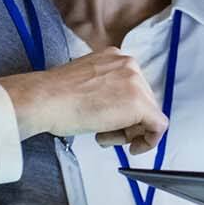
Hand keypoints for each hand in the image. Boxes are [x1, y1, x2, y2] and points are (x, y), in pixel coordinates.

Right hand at [0, 48, 167, 153]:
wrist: (45, 100)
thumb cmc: (54, 96)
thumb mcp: (85, 83)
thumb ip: (105, 89)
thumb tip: (115, 107)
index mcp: (115, 57)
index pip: (132, 88)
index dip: (123, 111)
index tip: (112, 123)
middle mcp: (129, 65)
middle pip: (143, 101)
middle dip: (127, 123)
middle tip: (106, 134)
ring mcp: (136, 82)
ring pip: (149, 114)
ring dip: (129, 132)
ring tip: (103, 136)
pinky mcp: (140, 103)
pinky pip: (158, 126)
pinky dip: (149, 141)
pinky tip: (132, 148)